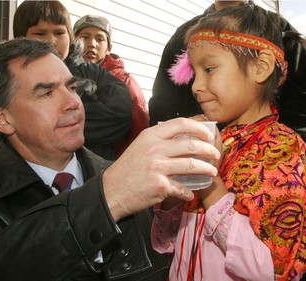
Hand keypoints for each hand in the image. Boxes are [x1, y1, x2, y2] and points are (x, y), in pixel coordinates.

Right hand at [103, 117, 220, 220]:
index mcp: (150, 136)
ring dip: (206, 169)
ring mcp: (158, 167)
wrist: (112, 190)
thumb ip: (159, 140)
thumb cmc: (127, 168)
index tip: (208, 134)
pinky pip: (182, 188)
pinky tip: (190, 194)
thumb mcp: (140, 146)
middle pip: (190, 145)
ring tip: (212, 171)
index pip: (180, 124)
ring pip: (191, 165)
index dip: (199, 128)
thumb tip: (183, 139)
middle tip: (215, 155)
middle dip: (208, 150)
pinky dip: (188, 192)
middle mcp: (155, 148)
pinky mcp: (160, 185)